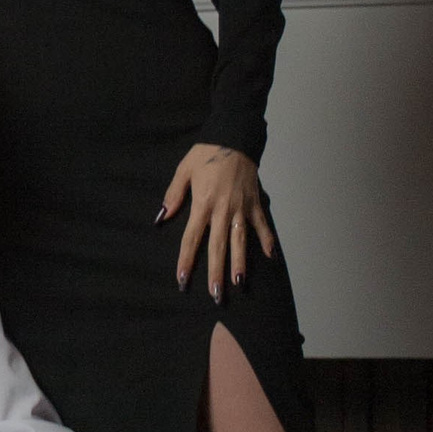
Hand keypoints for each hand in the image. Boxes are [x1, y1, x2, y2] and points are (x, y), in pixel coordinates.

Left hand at [157, 143, 275, 301]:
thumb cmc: (206, 153)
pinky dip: (267, 240)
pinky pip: (262, 225)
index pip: (192, 238)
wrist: (234, 136)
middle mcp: (223, 209)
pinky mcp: (255, 202)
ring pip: (240, 241)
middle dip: (216, 272)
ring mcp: (241, 208)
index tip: (183, 280)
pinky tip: (270, 256)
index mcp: (203, 203)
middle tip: (216, 294)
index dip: (187, 260)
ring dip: (240, 263)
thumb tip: (162, 217)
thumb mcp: (184, 170)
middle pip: (218, 246)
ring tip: (240, 284)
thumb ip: (173, 195)